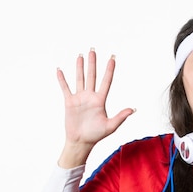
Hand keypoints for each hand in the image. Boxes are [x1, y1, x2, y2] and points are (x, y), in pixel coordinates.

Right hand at [56, 48, 134, 167]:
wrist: (80, 142)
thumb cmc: (96, 135)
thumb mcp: (110, 126)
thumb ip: (121, 117)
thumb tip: (133, 109)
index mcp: (100, 100)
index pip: (106, 81)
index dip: (109, 70)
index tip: (112, 58)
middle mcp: (90, 96)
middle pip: (92, 76)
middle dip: (93, 63)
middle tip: (93, 49)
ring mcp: (79, 98)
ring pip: (80, 79)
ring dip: (79, 67)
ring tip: (80, 55)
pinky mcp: (69, 102)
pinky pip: (65, 88)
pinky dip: (62, 79)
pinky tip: (59, 70)